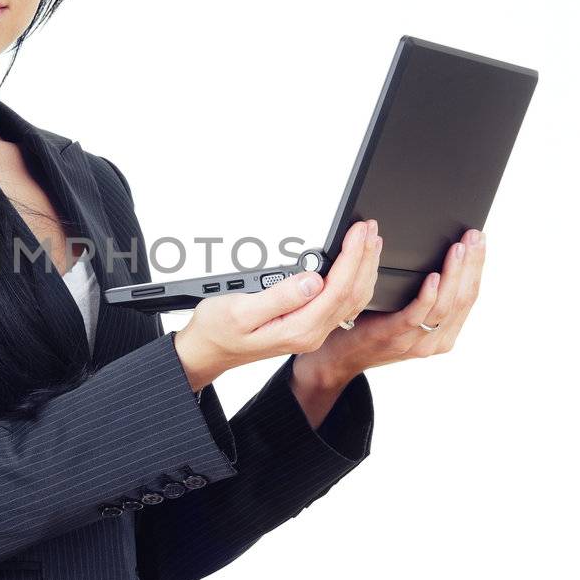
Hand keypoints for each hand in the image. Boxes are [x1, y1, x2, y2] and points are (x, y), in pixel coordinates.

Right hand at [173, 219, 379, 391]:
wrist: (208, 350)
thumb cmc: (219, 331)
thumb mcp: (241, 310)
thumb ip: (280, 297)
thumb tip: (312, 280)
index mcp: (299, 329)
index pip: (337, 288)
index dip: (352, 257)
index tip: (357, 232)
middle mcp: (311, 333)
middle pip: (352, 293)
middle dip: (365, 257)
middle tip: (370, 228)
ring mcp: (311, 331)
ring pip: (352, 298)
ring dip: (364, 267)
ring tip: (370, 241)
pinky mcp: (307, 325)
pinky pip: (342, 302)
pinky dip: (354, 279)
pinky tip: (355, 267)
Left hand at [295, 223, 486, 392]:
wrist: (338, 356)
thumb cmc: (370, 327)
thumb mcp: (405, 313)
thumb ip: (424, 296)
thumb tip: (437, 257)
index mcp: (442, 334)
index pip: (469, 297)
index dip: (476, 267)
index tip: (479, 241)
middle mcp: (434, 340)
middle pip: (463, 298)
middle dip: (471, 264)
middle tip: (474, 237)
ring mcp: (415, 341)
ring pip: (445, 305)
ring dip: (454, 273)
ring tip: (458, 249)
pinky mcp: (394, 335)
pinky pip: (417, 315)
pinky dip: (427, 295)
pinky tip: (432, 277)